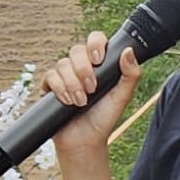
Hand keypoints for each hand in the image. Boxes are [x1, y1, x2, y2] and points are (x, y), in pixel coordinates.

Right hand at [39, 33, 143, 158]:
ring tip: (81, 102)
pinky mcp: (51, 86)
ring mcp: (65, 76)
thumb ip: (130, 75)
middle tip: (92, 89)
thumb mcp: (122, 97)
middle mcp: (81, 66)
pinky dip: (59, 88)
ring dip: (73, 84)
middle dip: (83, 70)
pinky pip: (50, 76)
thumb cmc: (104, 118)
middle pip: (76, 50)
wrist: (85, 140)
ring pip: (62, 64)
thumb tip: (128, 51)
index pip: (95, 40)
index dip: (95, 44)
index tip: (98, 60)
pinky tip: (67, 101)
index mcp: (99, 64)